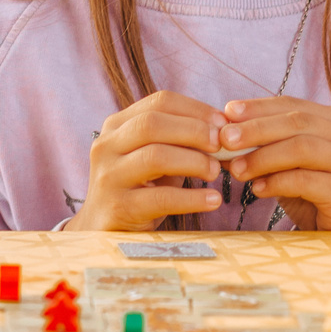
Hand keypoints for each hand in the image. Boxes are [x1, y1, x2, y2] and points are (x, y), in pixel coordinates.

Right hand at [67, 90, 226, 231]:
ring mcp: (108, 177)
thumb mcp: (155, 158)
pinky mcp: (117, 208)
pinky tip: (212, 200)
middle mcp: (107, 146)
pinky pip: (160, 198)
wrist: (104, 230)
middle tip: (221, 145)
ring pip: (155, 157)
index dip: (196, 109)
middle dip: (194, 131)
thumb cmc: (139, 188)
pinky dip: (192, 198)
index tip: (223, 123)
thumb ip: (181, 141)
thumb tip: (226, 131)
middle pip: (152, 124)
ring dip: (194, 162)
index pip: (159, 101)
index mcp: (117, 125)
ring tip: (215, 172)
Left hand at [216, 96, 330, 230]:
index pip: (291, 105)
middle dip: (256, 129)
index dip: (258, 107)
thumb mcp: (288, 164)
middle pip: (296, 122)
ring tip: (236, 169)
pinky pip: (306, 181)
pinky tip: (257, 189)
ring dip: (263, 157)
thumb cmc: (316, 191)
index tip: (227, 112)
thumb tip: (222, 136)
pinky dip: (277, 182)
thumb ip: (264, 147)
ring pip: (301, 149)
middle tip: (225, 139)